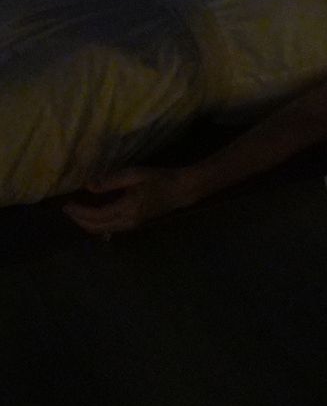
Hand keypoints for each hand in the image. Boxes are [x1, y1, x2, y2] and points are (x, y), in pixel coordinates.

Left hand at [65, 166, 193, 236]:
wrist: (181, 190)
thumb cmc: (159, 178)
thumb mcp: (135, 174)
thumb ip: (111, 181)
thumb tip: (89, 185)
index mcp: (127, 209)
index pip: (96, 215)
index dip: (79, 211)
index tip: (67, 204)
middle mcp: (127, 222)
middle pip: (96, 227)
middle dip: (79, 220)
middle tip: (67, 209)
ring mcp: (131, 225)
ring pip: (102, 230)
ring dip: (87, 223)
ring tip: (76, 212)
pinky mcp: (134, 224)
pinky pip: (110, 228)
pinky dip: (97, 223)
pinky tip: (93, 214)